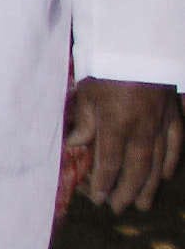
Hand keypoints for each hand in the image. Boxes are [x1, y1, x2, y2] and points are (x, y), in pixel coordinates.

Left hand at [66, 77, 182, 212]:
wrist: (136, 42)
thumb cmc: (105, 64)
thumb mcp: (86, 90)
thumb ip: (83, 121)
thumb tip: (75, 145)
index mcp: (116, 123)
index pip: (110, 163)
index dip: (104, 183)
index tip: (98, 198)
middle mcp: (142, 129)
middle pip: (136, 170)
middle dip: (127, 192)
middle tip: (119, 208)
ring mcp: (161, 123)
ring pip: (158, 164)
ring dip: (149, 186)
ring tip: (142, 204)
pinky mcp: (173, 114)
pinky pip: (176, 145)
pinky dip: (171, 163)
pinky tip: (165, 176)